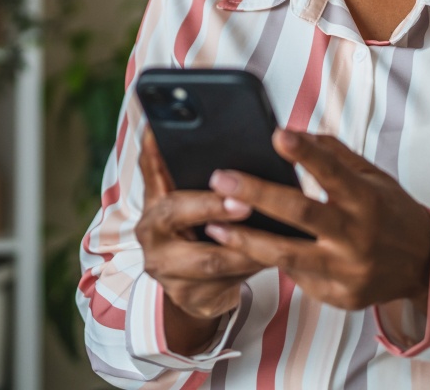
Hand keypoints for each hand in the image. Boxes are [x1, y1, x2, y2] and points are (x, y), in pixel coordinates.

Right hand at [135, 130, 264, 353]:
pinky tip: (277, 258)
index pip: (151, 167)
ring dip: (246, 246)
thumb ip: (195, 168)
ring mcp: (165, 269)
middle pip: (177, 212)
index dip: (156, 151)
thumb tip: (237, 134)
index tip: (166, 133)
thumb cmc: (202, 225)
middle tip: (246, 202)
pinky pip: (226, 284)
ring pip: (210, 259)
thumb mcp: (192, 194)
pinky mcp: (187, 297)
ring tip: (278, 233)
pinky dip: (253, 268)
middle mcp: (151, 232)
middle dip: (214, 206)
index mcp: (154, 198)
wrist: (195, 285)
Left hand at [205, 130, 429, 311]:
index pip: (332, 171)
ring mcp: (348, 270)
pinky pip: (298, 278)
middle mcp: (357, 236)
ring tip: (214, 227)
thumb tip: (293, 133)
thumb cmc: (391, 210)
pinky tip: (247, 251)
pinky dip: (273, 262)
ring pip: (288, 255)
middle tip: (220, 179)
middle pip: (300, 214)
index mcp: (367, 199)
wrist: (424, 264)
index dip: (304, 153)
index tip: (276, 135)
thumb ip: (333, 154)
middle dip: (256, 195)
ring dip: (246, 240)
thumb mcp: (372, 176)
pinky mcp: (340, 296)